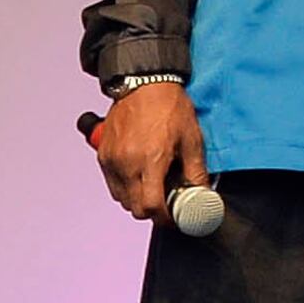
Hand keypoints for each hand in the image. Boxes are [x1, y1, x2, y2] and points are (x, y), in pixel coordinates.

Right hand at [91, 85, 208, 222]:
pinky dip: (125, 187)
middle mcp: (127, 164)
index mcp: (150, 160)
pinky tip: (140, 175)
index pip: (150, 206)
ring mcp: (111, 161)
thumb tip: (201, 193)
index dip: (164, 218)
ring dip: (137, 200)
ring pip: (121, 199)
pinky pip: (112, 184)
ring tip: (154, 185)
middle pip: (134, 207)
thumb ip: (195, 170)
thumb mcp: (191, 138)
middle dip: (152, 210)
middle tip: (167, 201)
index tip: (174, 217)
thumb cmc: (169, 107)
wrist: (144, 85)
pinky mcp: (103, 157)